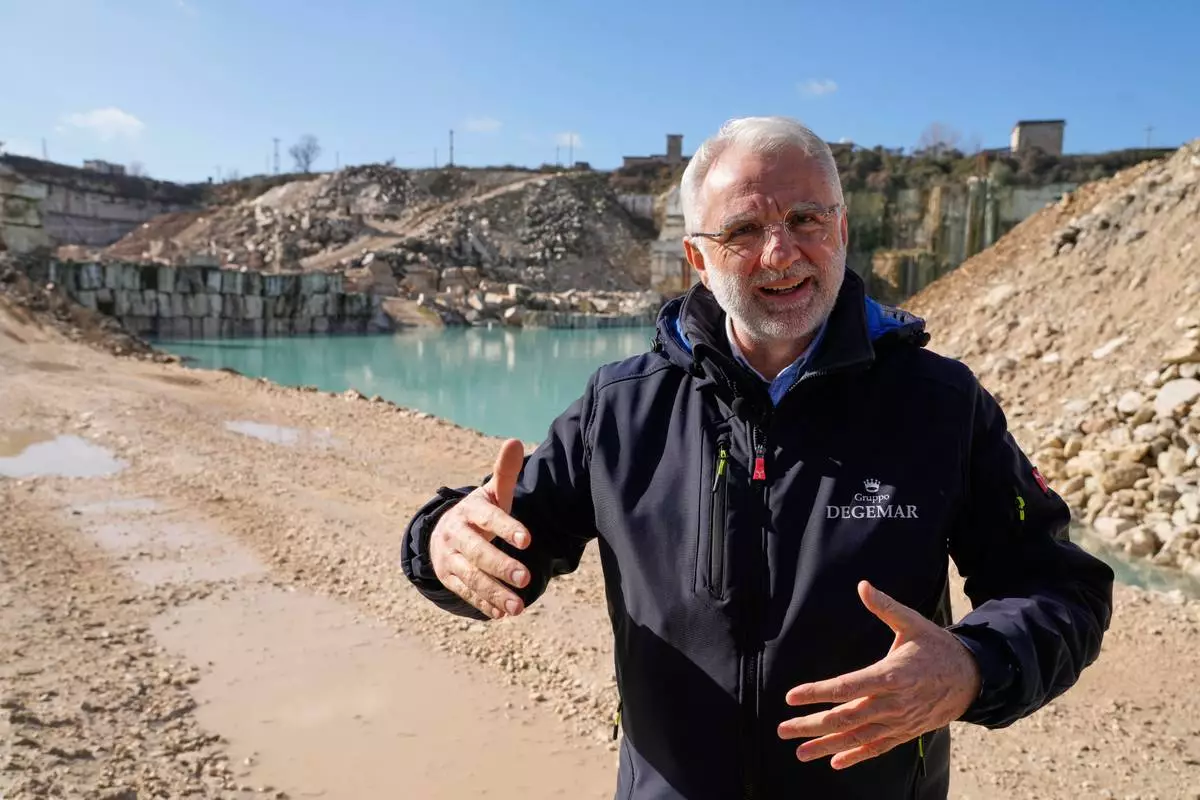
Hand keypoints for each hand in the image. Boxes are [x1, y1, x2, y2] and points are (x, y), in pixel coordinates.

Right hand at [429, 438, 532, 619]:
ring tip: (519, 607)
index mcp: (470, 511)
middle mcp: (456, 535)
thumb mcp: (492, 494)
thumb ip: (504, 473)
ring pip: (471, 577)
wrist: (444, 531)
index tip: (528, 539)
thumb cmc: (480, 512)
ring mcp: (450, 558)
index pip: (489, 518)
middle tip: (526, 578)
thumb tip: (515, 441)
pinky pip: (466, 592)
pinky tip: (502, 613)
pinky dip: (484, 603)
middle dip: (501, 566)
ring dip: (495, 592)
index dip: (507, 527)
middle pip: (478, 552)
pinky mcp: (449, 577)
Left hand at [777, 580, 980, 768]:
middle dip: (812, 724)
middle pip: (846, 717)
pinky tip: (835, 762)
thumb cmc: (935, 646)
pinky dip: (856, 756)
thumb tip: (863, 586)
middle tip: (782, 729)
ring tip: (800, 751)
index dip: (818, 692)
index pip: (847, 687)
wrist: (971, 677)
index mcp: (891, 675)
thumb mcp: (913, 622)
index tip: (792, 696)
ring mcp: (900, 721)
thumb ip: (885, 607)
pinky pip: (878, 747)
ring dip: (827, 746)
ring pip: (858, 737)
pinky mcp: (906, 732)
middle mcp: (894, 703)